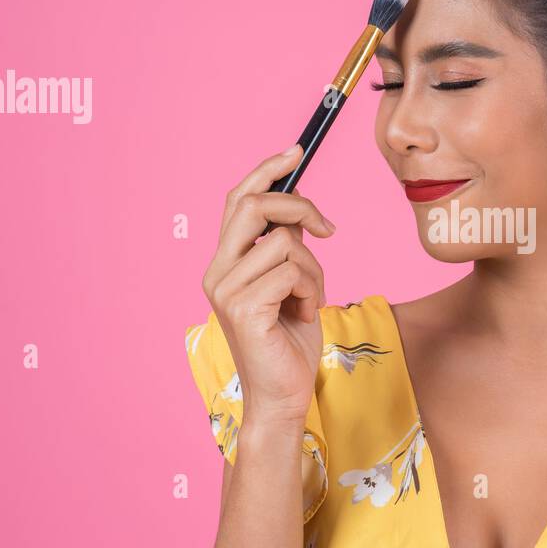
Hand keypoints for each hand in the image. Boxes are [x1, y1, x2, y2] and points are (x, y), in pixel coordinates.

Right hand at [201, 144, 335, 439]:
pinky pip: (292, 271)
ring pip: (286, 243)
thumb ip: (288, 248)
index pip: (239, 200)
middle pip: (255, 205)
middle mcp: (218, 271)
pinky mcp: (242, 307)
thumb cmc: (290, 342)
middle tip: (328, 229)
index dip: (266, 170)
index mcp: (226, 262)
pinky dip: (312, 290)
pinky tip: (305, 315)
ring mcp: (226, 289)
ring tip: (310, 300)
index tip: (296, 151)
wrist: (283, 396)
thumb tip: (300, 212)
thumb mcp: (294, 284)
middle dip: (299, 206)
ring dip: (314, 270)